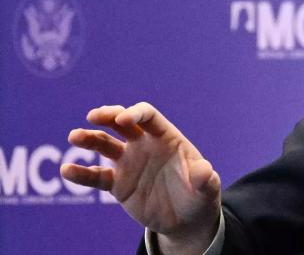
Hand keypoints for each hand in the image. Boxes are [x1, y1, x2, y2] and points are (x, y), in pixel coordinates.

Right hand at [61, 102, 220, 251]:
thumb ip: (204, 178)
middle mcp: (144, 145)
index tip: (122, 119)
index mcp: (167, 137)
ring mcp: (129, 162)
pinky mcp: (117, 184)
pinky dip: (81, 173)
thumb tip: (204, 171)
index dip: (135, 113)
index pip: (148, 117)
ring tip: (74, 136)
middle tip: (93, 116)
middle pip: (122, 123)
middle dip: (108, 115)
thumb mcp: (207, 188)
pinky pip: (96, 176)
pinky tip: (67, 170)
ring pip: (105, 145)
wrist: (185, 220)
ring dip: (89, 139)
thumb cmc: (199, 196)